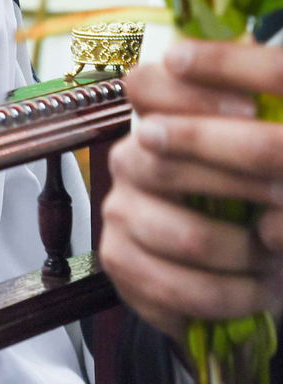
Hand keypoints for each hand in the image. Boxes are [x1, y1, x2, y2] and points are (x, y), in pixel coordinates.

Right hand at [99, 40, 282, 339]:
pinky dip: (231, 298)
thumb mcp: (254, 154)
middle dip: (242, 187)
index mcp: (157, 118)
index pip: (148, 85)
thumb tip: (266, 93)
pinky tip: (257, 293)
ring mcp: (118, 210)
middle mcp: (128, 158)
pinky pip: (176, 288)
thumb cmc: (253, 198)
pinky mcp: (118, 261)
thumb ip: (248, 125)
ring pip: (184, 236)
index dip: (195, 95)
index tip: (250, 111)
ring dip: (248, 258)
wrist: (229, 264)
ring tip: (280, 263)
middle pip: (167, 162)